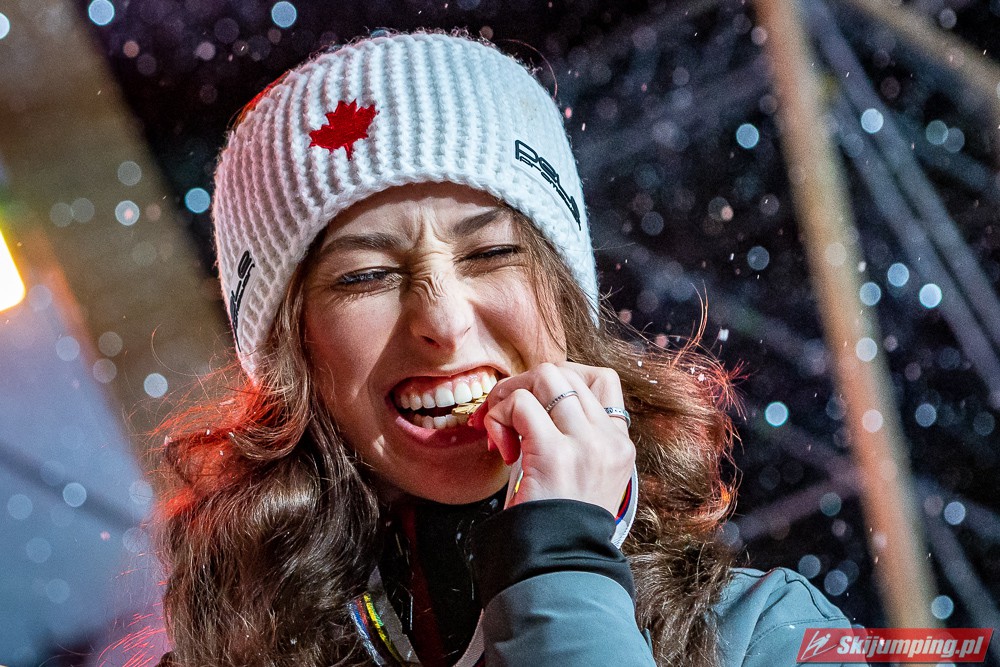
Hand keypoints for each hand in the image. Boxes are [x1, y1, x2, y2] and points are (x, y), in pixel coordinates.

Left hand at [469, 362, 634, 516]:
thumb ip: (572, 439)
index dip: (562, 380)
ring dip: (510, 395)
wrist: (558, 564)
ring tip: (500, 427)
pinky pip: (522, 405)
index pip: (602, 380)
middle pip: (566, 372)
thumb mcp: (583, 478)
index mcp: (619, 444)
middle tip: (505, 414)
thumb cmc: (558, 524)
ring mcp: (585, 443)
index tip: (537, 404)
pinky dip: (500, 415)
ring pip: (545, 376)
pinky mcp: (555, 452)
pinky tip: (499, 446)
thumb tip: (531, 401)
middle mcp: (608, 439)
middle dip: (526, 383)